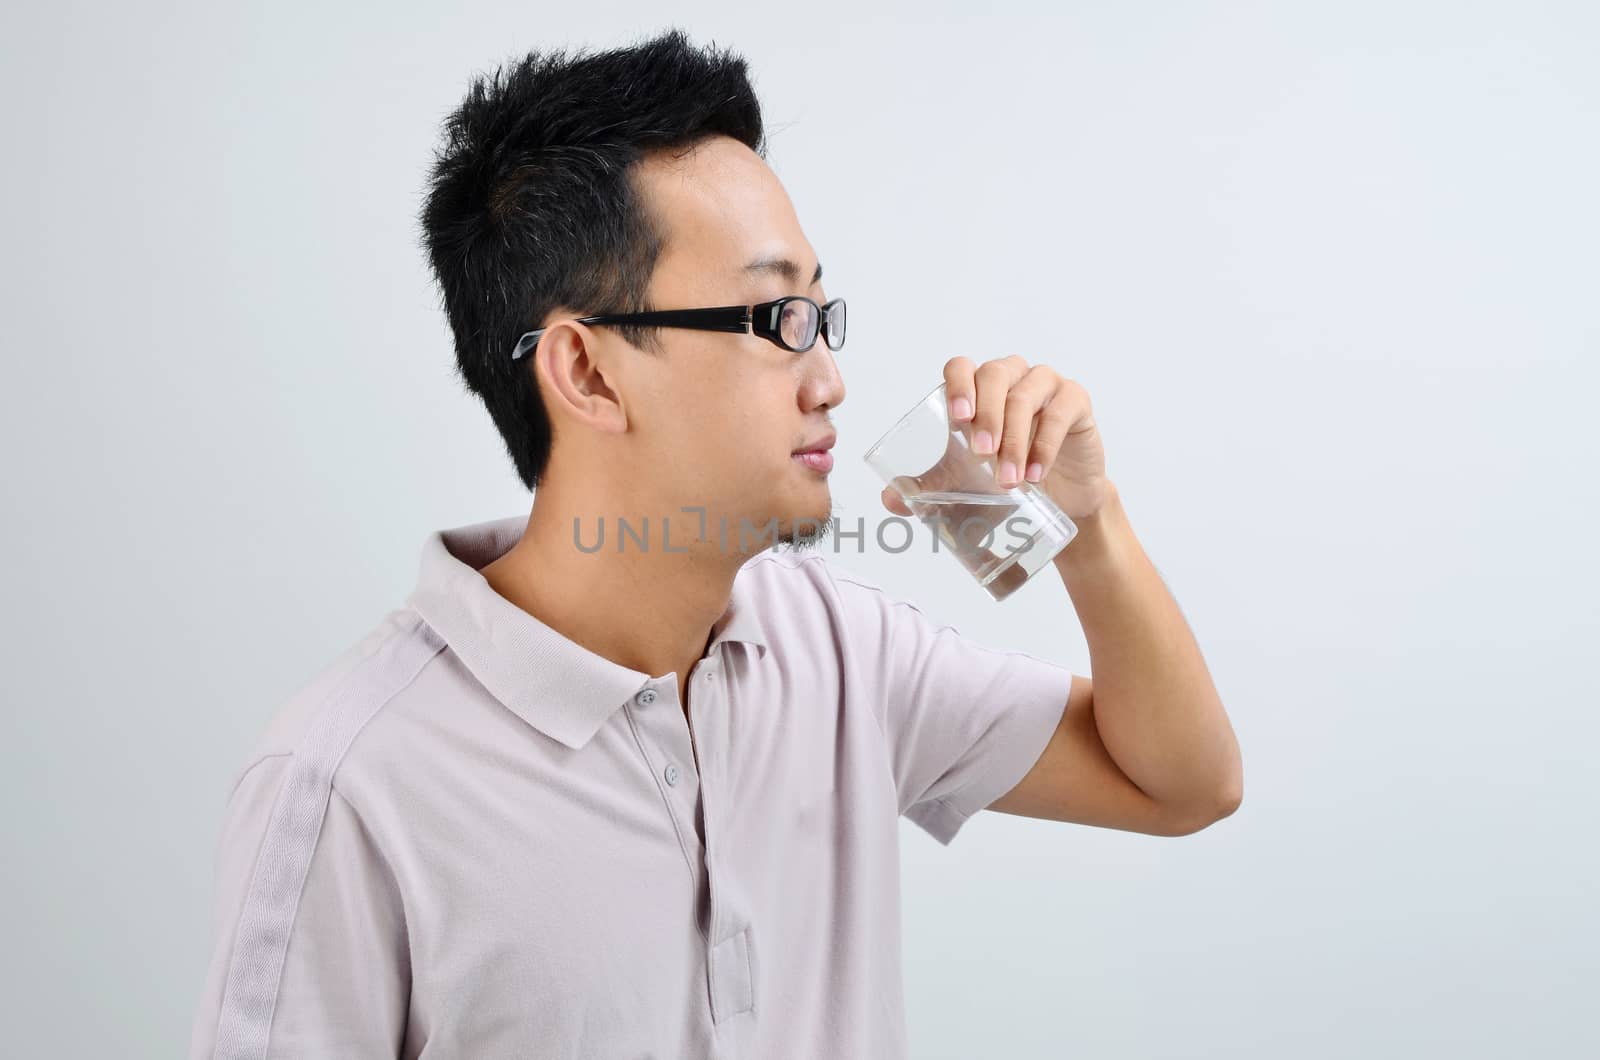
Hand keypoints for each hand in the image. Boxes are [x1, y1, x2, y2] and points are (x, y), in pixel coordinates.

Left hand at [880, 355, 1107, 519]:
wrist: (1061, 496)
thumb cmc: (1009, 475)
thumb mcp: (966, 481)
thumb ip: (930, 485)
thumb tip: (890, 499)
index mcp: (979, 387)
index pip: (961, 367)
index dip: (957, 386)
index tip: (957, 421)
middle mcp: (1011, 377)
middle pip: (994, 375)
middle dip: (986, 415)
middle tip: (981, 455)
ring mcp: (1045, 385)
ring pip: (1025, 395)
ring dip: (1014, 439)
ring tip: (1009, 479)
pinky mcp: (1075, 400)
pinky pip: (1061, 412)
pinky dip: (1046, 445)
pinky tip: (1036, 474)